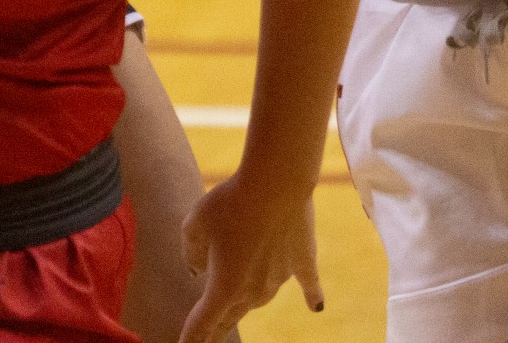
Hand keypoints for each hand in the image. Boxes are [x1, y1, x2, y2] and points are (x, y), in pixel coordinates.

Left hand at [177, 175, 321, 342]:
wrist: (276, 181)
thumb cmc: (229, 200)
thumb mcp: (194, 223)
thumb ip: (192, 253)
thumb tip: (200, 270)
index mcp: (224, 287)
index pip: (202, 325)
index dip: (191, 340)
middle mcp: (254, 291)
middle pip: (230, 319)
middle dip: (216, 331)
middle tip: (208, 340)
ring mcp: (281, 278)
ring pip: (258, 297)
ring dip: (245, 298)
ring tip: (235, 294)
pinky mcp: (303, 261)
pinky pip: (308, 285)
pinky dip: (310, 295)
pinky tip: (315, 306)